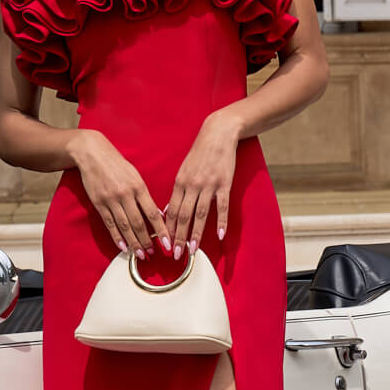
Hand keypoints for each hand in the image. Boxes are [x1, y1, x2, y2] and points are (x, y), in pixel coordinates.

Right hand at [68, 130, 169, 258]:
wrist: (93, 154)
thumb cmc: (117, 164)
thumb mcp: (135, 176)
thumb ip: (144, 195)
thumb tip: (155, 215)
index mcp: (138, 186)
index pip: (152, 213)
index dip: (161, 230)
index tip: (167, 243)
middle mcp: (125, 194)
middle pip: (138, 223)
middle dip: (147, 241)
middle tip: (153, 254)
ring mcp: (111, 200)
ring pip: (124, 227)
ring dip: (133, 243)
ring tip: (140, 255)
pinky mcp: (99, 203)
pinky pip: (110, 224)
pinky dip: (117, 237)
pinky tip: (123, 247)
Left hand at [165, 111, 238, 256]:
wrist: (218, 135)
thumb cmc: (200, 153)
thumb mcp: (184, 170)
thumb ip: (178, 190)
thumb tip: (170, 210)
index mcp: (179, 182)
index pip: (171, 211)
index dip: (168, 229)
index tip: (165, 245)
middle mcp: (192, 185)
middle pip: (183, 216)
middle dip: (179, 237)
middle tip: (176, 255)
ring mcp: (208, 185)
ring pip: (200, 214)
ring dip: (196, 234)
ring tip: (193, 251)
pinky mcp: (224, 184)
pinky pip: (221, 206)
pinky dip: (221, 222)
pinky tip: (220, 235)